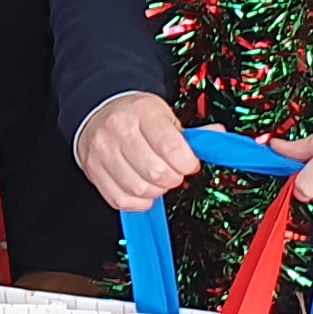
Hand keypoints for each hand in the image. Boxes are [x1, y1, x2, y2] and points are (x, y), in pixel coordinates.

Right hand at [74, 91, 198, 213]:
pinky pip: (121, 200)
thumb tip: (219, 137)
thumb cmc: (136, 116)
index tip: (189, 163)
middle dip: (173, 178)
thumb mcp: (164, 115)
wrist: (97, 111)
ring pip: (139, 189)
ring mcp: (102, 151)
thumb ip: (193, 133)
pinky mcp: (93, 170)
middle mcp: (118, 129)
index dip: (187, 163)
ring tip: (156, 179)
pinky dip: (137, 202)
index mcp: (142, 112)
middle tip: (173, 171)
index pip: (171, 148)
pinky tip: (141, 187)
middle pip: (156, 172)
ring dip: (156, 191)